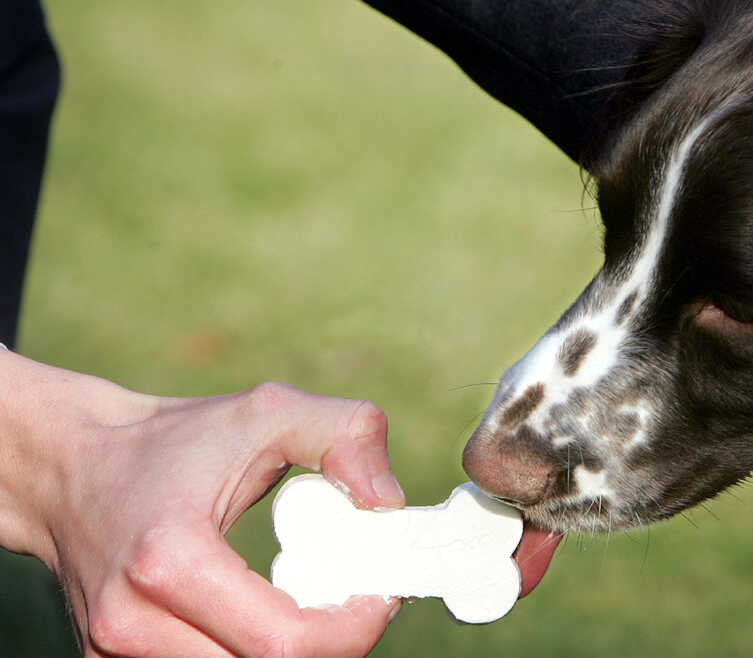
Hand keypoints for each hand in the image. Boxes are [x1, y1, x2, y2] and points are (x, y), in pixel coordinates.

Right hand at [0, 349, 406, 656]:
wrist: (72, 469)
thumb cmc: (175, 442)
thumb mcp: (267, 412)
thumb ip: (345, 435)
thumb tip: (388, 502)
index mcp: (170, 560)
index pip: (286, 643)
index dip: (353, 629)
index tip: (379, 594)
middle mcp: (131, 622)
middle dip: (330, 641)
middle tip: (352, 598)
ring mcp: (113, 655)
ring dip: (290, 650)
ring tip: (306, 603)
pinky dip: (247, 654)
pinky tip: (262, 619)